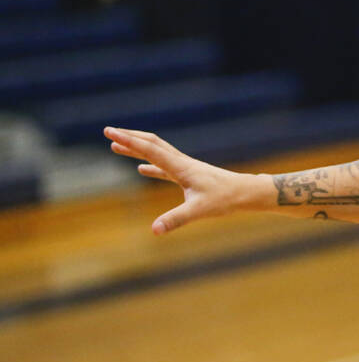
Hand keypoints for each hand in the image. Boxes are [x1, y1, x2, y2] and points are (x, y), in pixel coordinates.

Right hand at [104, 127, 260, 233]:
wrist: (246, 193)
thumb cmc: (225, 200)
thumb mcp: (199, 211)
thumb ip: (175, 220)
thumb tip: (154, 230)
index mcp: (181, 167)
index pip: (150, 150)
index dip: (128, 141)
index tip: (110, 133)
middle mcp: (182, 163)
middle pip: (151, 143)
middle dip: (129, 137)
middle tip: (108, 131)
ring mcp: (185, 168)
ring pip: (157, 153)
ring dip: (136, 148)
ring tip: (116, 147)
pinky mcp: (189, 176)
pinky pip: (164, 167)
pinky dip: (150, 165)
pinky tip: (141, 170)